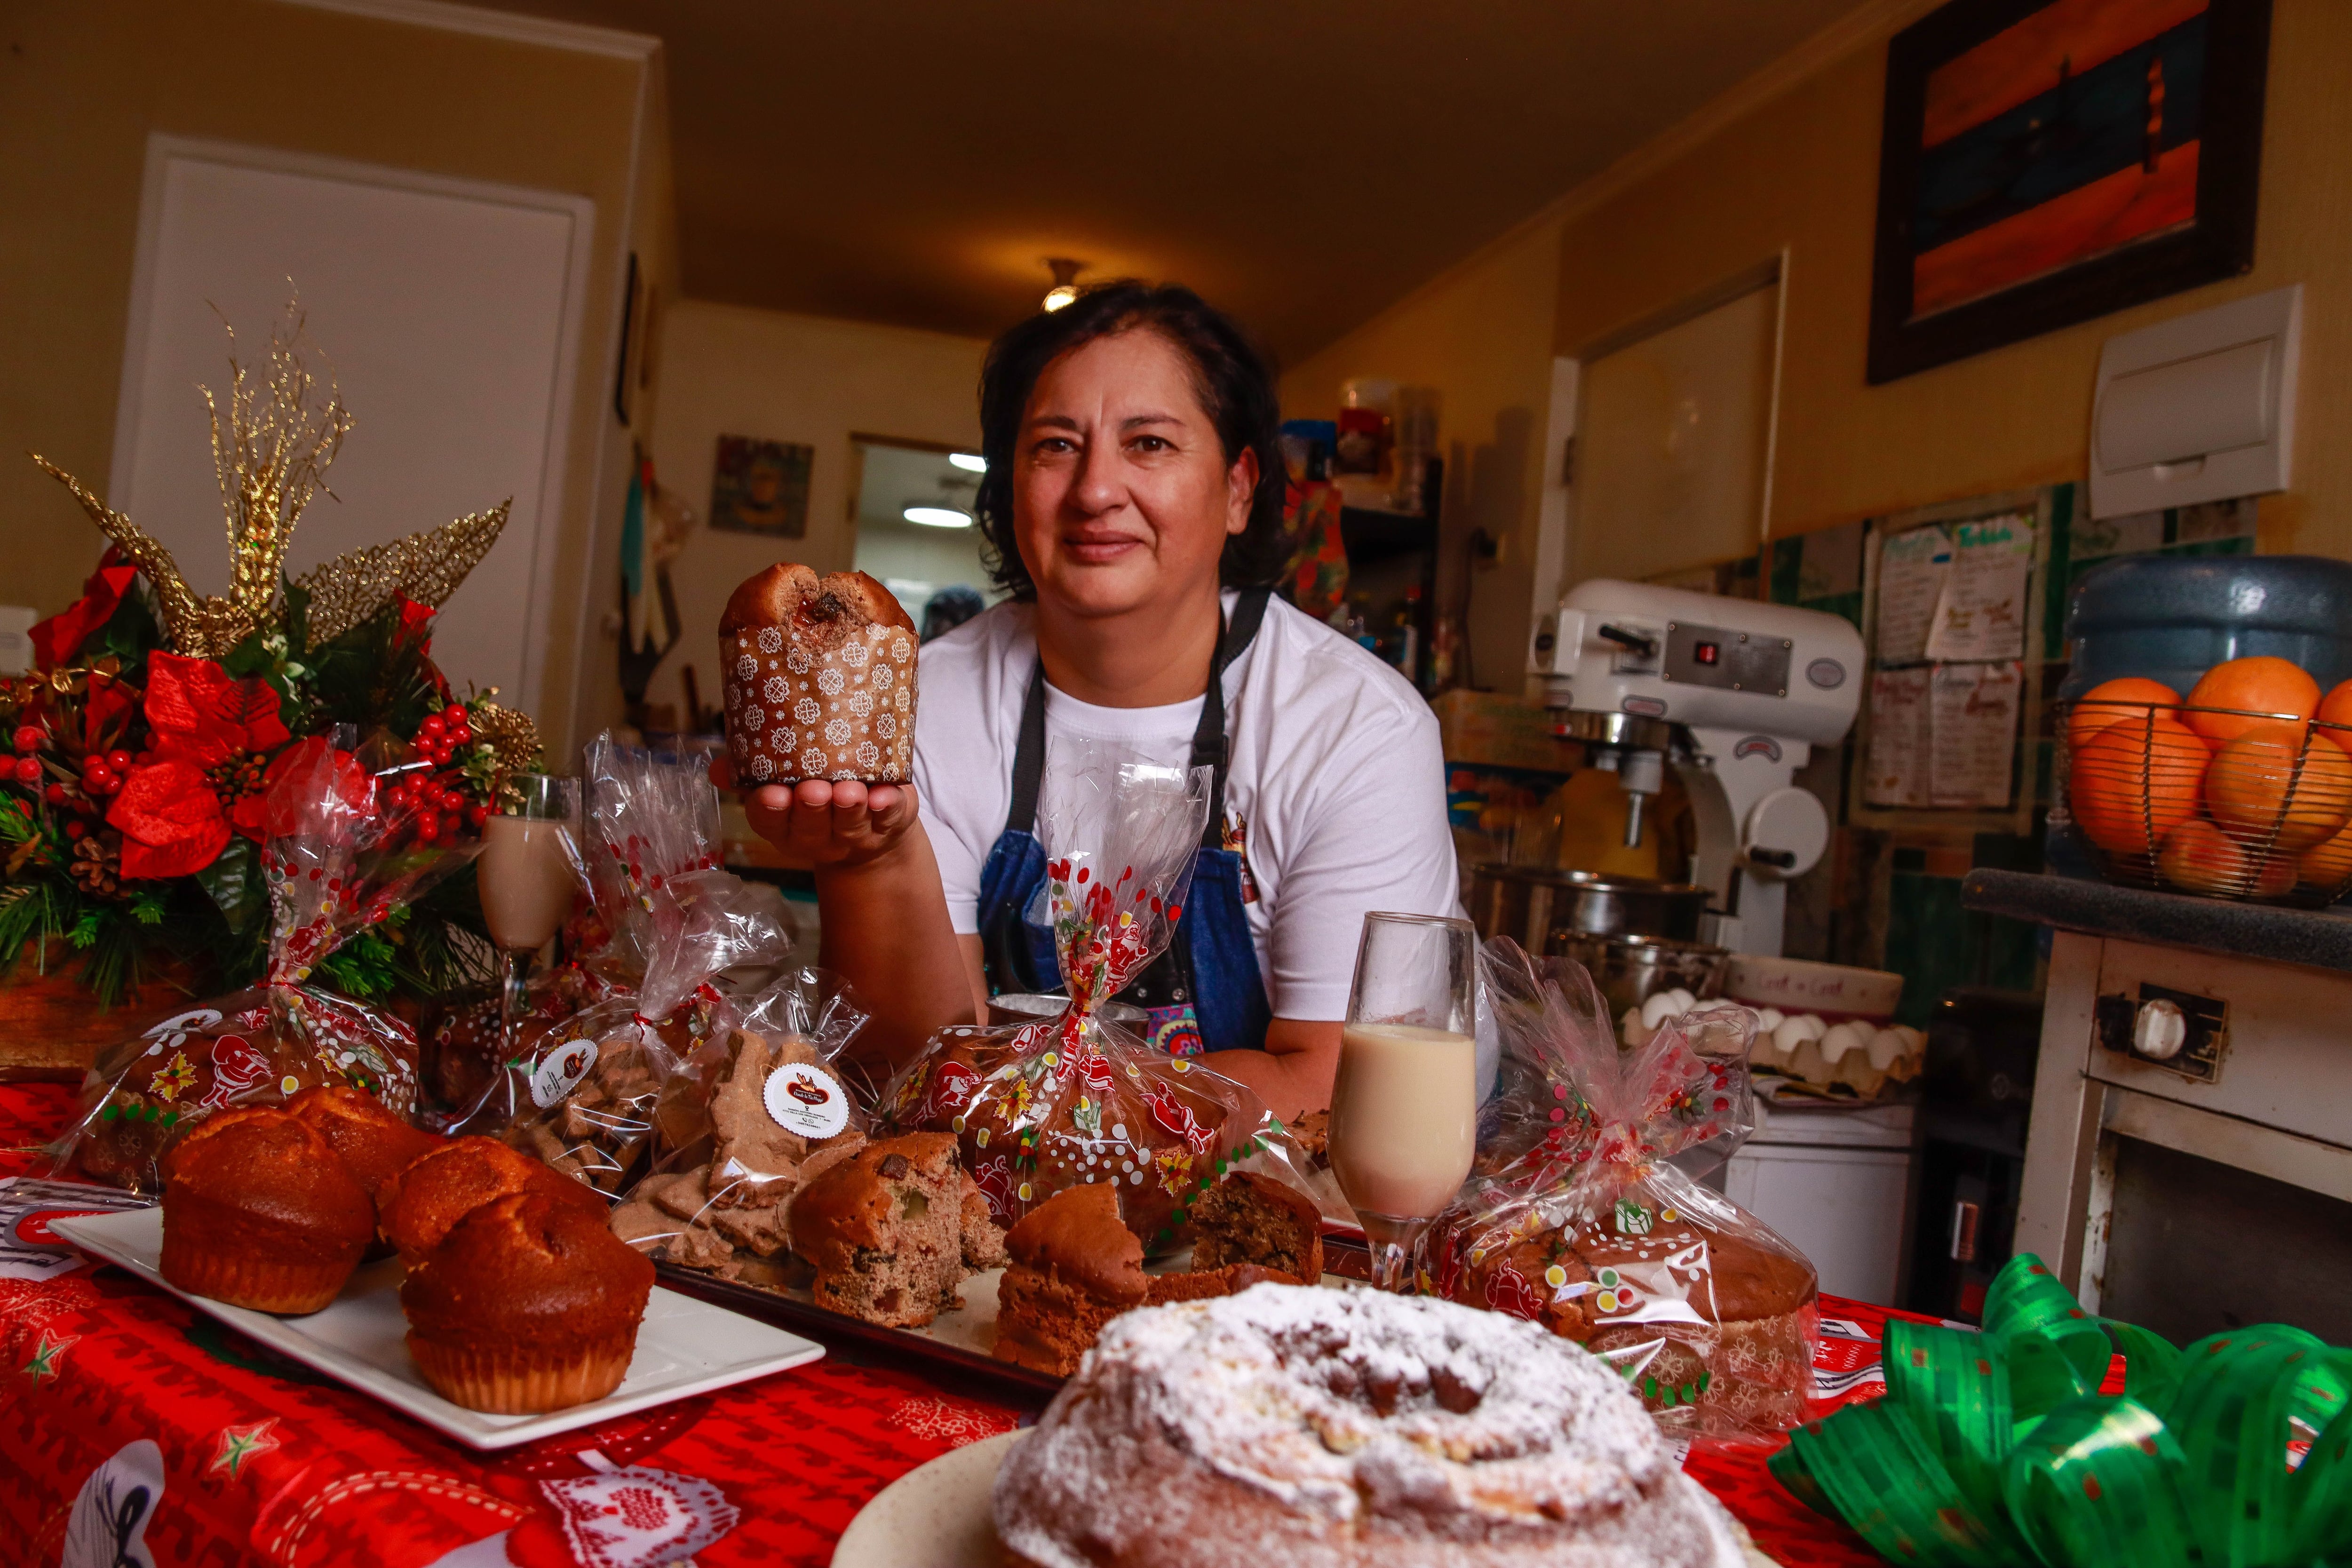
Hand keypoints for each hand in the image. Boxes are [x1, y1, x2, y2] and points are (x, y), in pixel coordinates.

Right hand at [709, 755, 918, 870]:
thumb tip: (716, 768)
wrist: (871, 825)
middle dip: (811, 808)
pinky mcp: (890, 822)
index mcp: (784, 823)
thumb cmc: (816, 790)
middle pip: (810, 825)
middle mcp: (817, 835)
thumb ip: (750, 773)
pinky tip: (884, 797)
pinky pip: (889, 817)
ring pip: (850, 822)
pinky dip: (887, 807)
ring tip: (850, 790)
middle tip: (813, 789)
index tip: (771, 793)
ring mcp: (855, 833)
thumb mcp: (779, 783)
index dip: (768, 809)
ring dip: (849, 807)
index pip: (769, 821)